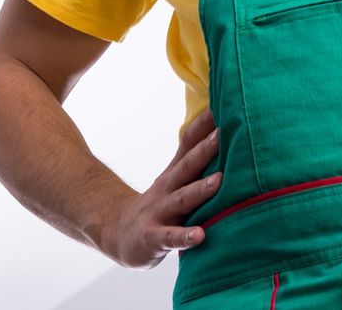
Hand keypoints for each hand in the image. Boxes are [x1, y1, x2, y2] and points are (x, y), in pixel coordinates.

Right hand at [99, 107, 222, 267]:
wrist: (118, 232)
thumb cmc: (159, 204)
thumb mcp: (174, 178)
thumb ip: (193, 158)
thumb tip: (219, 132)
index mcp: (175, 174)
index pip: (188, 144)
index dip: (203, 126)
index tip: (222, 104)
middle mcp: (167, 189)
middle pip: (187, 166)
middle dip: (205, 149)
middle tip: (223, 134)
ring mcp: (160, 212)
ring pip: (182, 199)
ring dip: (200, 190)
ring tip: (219, 181)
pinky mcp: (154, 238)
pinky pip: (171, 237)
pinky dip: (185, 237)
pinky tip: (200, 236)